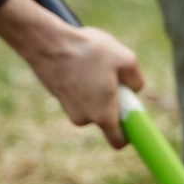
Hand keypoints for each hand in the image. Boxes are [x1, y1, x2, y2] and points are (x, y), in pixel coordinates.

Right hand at [0, 0, 145, 148]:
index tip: (133, 117)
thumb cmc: (88, 51)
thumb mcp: (126, 60)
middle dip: (115, 101)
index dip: (129, 133)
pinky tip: (81, 64)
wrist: (46, 41)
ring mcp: (68, 109)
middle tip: (114, 77)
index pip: (118, 141)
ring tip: (95, 66)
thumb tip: (134, 89)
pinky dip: (85, 84)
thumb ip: (137, 80)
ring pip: (93, 104)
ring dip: (99, 90)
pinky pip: (80, 95)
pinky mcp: (58, 97)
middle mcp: (83, 118)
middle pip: (107, 117)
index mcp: (102, 116)